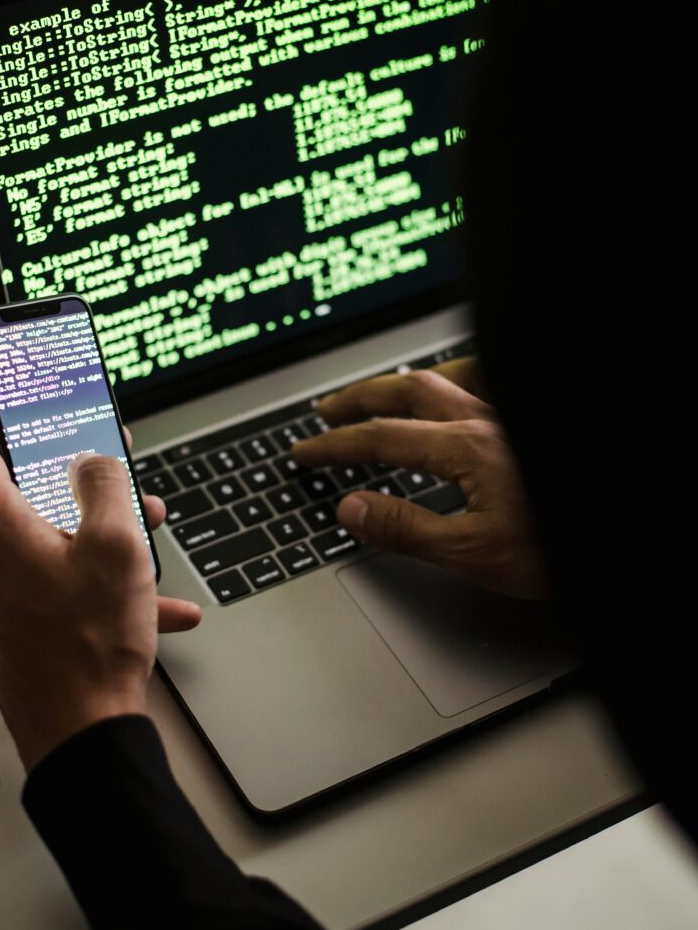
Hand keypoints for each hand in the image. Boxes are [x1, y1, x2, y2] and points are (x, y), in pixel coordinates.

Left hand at [0, 419, 201, 771]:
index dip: (0, 420)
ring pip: (45, 544)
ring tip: (148, 545)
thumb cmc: (89, 648)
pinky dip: (98, 584)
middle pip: (21, 497)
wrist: (81, 737)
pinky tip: (154, 605)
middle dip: (79, 485)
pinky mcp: (12, 629)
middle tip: (121, 481)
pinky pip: (55, 587)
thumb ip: (105, 484)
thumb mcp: (117, 546)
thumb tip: (93, 458)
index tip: (31, 413)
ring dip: (96, 535)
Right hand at [292, 360, 548, 598]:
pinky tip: (457, 393)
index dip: (336, 445)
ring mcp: (511, 418)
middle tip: (328, 411)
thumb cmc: (561, 549)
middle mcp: (489, 421)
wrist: (623, 541)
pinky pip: (487, 383)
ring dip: (406, 382)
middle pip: (408, 391)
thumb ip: (408, 528)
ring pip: (449, 376)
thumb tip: (352, 509)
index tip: (306, 451)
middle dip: (360, 399)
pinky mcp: (529, 428)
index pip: (382, 440)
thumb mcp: (474, 554)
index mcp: (467, 449)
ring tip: (384, 392)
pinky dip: (459, 380)